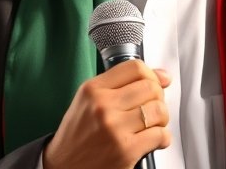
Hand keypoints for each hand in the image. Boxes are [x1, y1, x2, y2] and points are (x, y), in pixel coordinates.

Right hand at [43, 60, 170, 168]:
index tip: (157, 82)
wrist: (63, 167)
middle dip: (158, 98)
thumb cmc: (77, 136)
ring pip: (159, 110)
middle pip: (151, 87)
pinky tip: (152, 140)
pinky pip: (160, 135)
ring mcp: (115, 128)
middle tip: (152, 108)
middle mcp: (103, 105)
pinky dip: (163, 138)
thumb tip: (161, 77)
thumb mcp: (88, 101)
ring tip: (152, 125)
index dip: (152, 74)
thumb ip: (118, 86)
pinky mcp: (126, 150)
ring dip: (162, 119)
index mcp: (93, 90)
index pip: (134, 67)